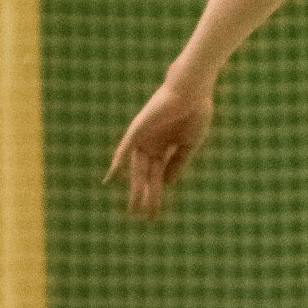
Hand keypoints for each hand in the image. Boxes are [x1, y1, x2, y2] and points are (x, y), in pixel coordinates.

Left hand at [104, 79, 213, 217]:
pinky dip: (117, 161)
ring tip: (135, 208)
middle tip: (142, 216)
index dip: (157, 194)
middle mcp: (151, 143)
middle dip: (145, 195)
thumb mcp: (189, 144)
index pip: (157, 175)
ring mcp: (143, 136)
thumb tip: (168, 184)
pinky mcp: (138, 128)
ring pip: (136, 168)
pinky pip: (125, 147)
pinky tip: (111, 177)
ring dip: (136, 188)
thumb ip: (178, 163)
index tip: (156, 212)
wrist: (193, 91)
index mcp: (164, 146)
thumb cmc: (195, 113)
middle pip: (145, 175)